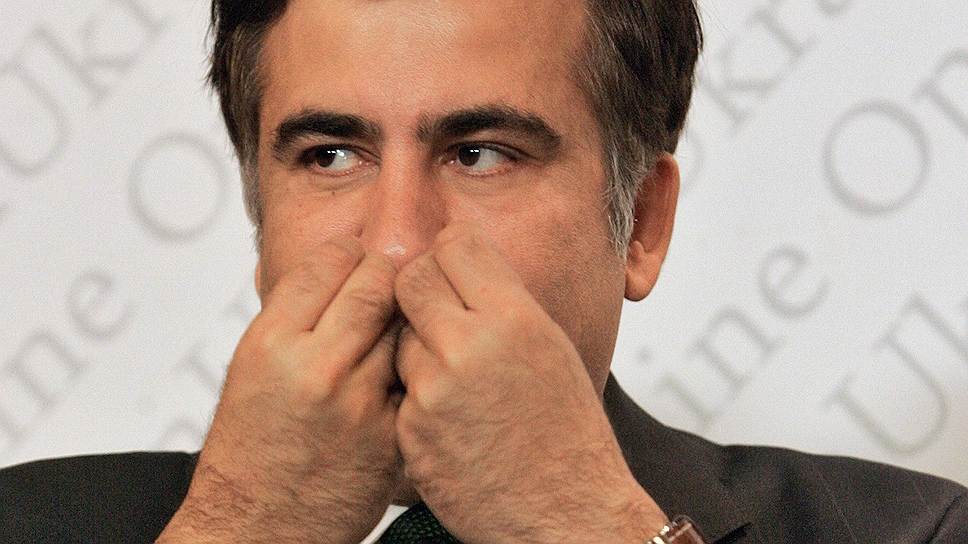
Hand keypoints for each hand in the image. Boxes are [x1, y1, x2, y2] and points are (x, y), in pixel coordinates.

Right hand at [158, 237, 402, 543]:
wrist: (258, 526)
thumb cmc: (251, 447)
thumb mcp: (252, 367)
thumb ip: (295, 317)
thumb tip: (338, 270)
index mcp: (272, 342)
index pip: (329, 261)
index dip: (350, 253)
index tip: (357, 258)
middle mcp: (316, 366)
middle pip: (376, 284)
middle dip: (386, 275)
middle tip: (388, 281)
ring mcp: (358, 402)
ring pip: (404, 327)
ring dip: (403, 321)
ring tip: (393, 328)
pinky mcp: (390, 434)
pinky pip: (415, 376)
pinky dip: (412, 367)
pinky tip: (401, 373)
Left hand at [393, 223, 667, 542]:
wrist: (564, 513)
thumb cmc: (566, 432)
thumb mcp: (550, 346)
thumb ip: (501, 299)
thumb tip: (456, 254)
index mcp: (515, 320)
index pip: (454, 243)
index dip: (449, 252)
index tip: (451, 265)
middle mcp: (470, 348)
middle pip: (412, 279)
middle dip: (420, 288)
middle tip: (437, 309)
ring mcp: (433, 393)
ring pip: (399, 335)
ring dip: (418, 346)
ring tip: (457, 379)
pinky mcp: (410, 432)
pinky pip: (399, 388)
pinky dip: (416, 395)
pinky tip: (451, 417)